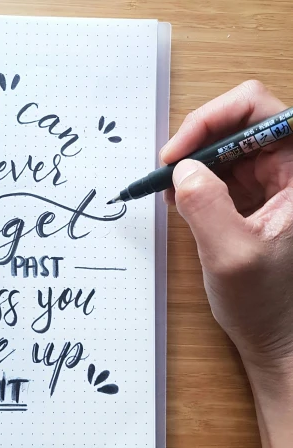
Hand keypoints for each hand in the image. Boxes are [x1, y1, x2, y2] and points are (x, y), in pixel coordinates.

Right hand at [160, 80, 292, 389]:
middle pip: (240, 121)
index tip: (180, 151)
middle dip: (198, 140)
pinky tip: (181, 201)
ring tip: (172, 191)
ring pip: (227, 144)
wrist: (277, 337)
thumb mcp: (231, 256)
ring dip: (194, 161)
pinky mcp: (256, 196)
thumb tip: (183, 168)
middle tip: (167, 170)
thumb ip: (205, 205)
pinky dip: (195, 179)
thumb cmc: (267, 304)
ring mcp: (274, 182)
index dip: (214, 118)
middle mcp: (290, 170)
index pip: (260, 110)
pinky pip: (221, 169)